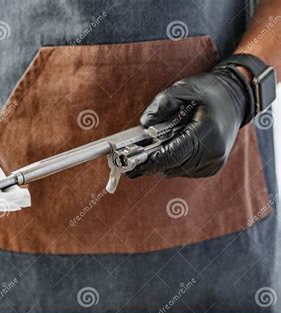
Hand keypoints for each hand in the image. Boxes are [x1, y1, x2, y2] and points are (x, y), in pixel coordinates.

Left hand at [128, 64, 249, 177]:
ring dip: (161, 162)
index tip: (132, 167)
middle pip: (172, 166)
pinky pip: (183, 170)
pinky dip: (172, 162)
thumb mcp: (181, 89)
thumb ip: (160, 105)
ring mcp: (213, 163)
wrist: (235, 99)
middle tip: (130, 162)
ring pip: (175, 170)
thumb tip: (144, 124)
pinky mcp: (211, 168)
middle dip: (151, 163)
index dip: (151, 161)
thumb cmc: (208, 92)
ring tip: (151, 149)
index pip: (174, 154)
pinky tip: (171, 147)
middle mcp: (213, 153)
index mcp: (207, 132)